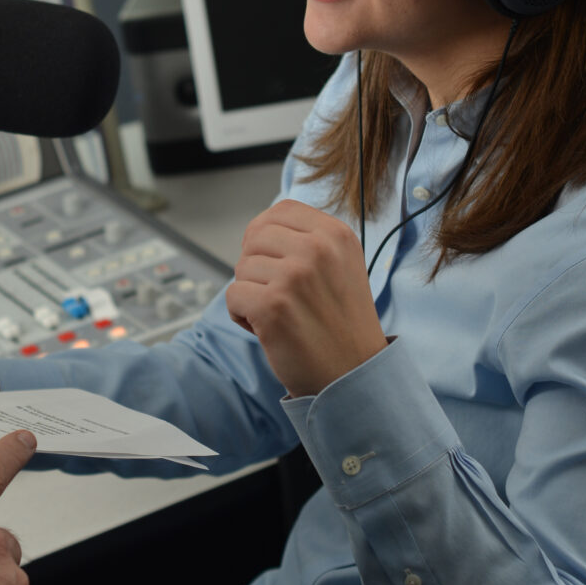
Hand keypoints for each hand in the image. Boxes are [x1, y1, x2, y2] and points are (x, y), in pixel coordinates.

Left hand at [227, 198, 386, 397]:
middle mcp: (317, 250)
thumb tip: (258, 229)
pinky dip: (242, 316)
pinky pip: (233, 296)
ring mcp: (294, 277)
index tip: (271, 259)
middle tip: (277, 294)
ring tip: (279, 314)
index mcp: (336, 235)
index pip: (281, 210)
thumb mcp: (340, 266)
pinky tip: (267, 329)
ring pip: (241, 268)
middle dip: (256, 266)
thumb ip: (307, 240)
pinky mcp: (272, 307)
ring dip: (251, 294)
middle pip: (255, 237)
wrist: (352, 374)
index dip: (265, 233)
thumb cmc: (341, 323)